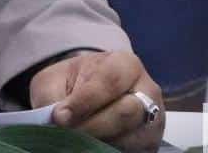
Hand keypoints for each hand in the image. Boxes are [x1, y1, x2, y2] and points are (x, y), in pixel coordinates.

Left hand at [30, 50, 163, 152]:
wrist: (84, 94)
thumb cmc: (71, 84)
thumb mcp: (55, 81)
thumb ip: (54, 97)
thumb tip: (56, 122)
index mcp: (125, 64)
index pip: (110, 81)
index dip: (84, 101)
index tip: (59, 116)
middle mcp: (147, 92)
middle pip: (125, 113)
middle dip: (92, 126)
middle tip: (66, 132)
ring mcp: (153, 121)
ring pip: (129, 138)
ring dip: (98, 142)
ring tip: (76, 140)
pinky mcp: (150, 145)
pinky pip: (131, 152)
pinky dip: (108, 150)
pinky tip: (90, 147)